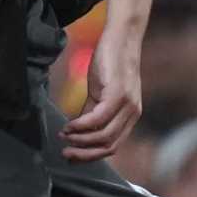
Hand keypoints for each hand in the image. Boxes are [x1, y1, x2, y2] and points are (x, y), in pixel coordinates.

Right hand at [64, 28, 141, 161]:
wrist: (120, 39)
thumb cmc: (108, 65)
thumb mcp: (98, 95)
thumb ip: (90, 115)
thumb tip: (76, 134)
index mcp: (129, 117)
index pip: (112, 146)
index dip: (90, 155)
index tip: (71, 156)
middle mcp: (133, 114)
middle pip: (109, 146)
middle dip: (84, 154)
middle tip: (65, 153)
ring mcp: (128, 105)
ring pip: (104, 136)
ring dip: (81, 140)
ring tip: (64, 136)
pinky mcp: (119, 94)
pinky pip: (99, 119)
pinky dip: (81, 125)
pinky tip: (69, 125)